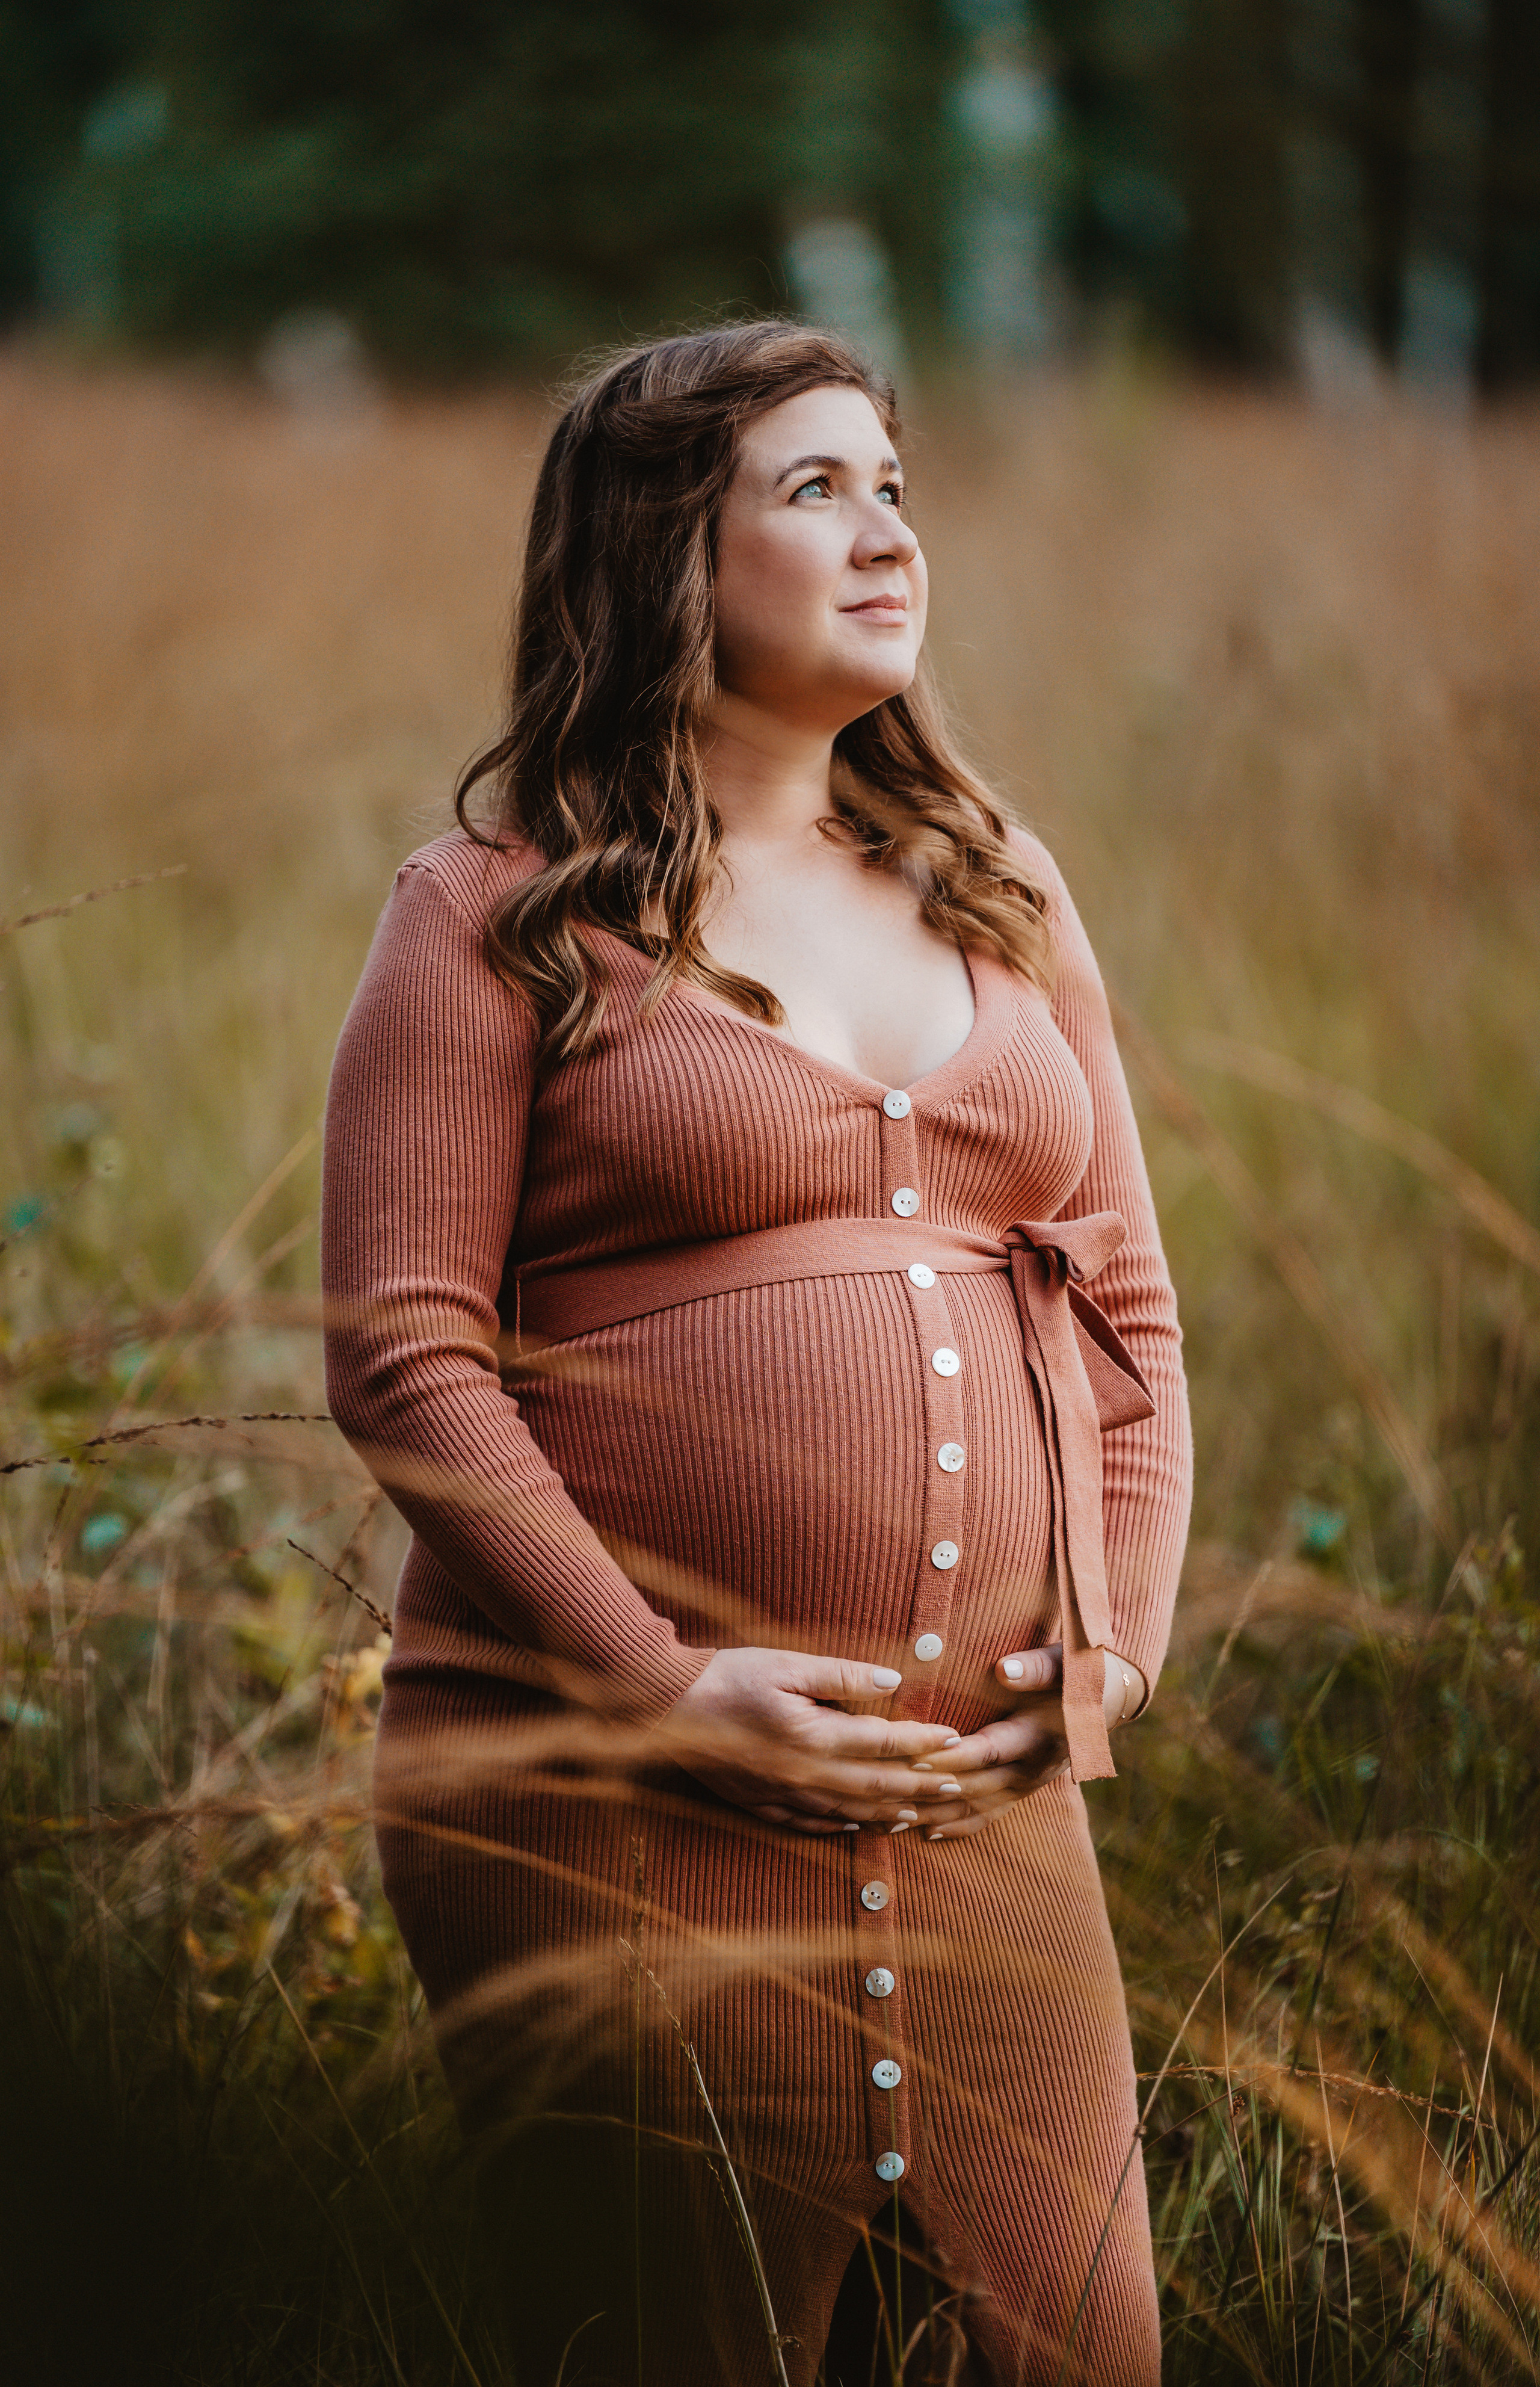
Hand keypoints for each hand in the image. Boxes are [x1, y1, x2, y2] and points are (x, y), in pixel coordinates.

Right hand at [661, 1647, 963, 1833]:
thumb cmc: (728, 1676)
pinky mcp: (761, 1804)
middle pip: (875, 1786)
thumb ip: (842, 1674)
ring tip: (920, 1813)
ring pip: (848, 1812)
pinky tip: (859, 1825)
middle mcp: (803, 1774)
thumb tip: (894, 1682)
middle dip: (919, 1787)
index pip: (882, 1742)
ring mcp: (782, 1795)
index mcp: (813, 1736)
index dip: (923, 1742)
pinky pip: (810, 1824)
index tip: (955, 1739)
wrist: (667, 1705)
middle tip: (956, 1786)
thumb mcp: (786, 1663)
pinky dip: (842, 1826)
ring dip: (888, 1813)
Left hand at [908, 1645, 1148, 1842]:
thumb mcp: (1066, 1661)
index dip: (950, 1756)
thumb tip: (1005, 1670)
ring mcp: (1027, 1784)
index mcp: (1038, 1735)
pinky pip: (989, 1815)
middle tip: (884, 1792)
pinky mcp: (1023, 1790)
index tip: (913, 1755)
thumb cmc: (1083, 1670)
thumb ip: (1037, 1667)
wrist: (1111, 1698)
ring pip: (975, 1807)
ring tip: (892, 1820)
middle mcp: (1031, 1768)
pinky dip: (958, 1827)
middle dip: (928, 1791)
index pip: (986, 1751)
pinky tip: (926, 1833)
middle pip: (972, 1786)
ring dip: (935, 1815)